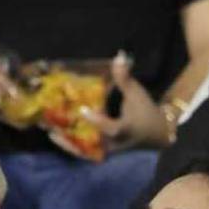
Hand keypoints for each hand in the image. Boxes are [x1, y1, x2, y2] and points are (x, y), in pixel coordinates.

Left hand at [52, 53, 170, 156]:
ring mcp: (109, 149)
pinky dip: (74, 146)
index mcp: (124, 129)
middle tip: (52, 129)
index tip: (82, 111)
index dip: (96, 119)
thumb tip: (119, 56)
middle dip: (71, 137)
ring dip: (69, 143)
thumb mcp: (136, 93)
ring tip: (51, 134)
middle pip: (90, 143)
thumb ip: (124, 78)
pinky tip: (59, 137)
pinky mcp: (106, 152)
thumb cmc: (146, 111)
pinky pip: (87, 152)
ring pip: (86, 150)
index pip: (109, 126)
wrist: (157, 133)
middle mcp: (115, 143)